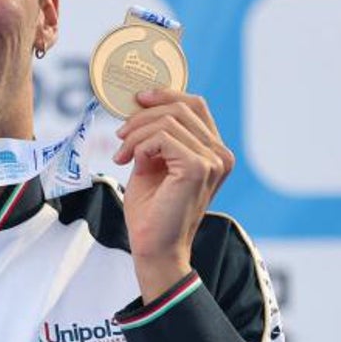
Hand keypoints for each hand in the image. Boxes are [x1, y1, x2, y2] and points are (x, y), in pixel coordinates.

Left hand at [112, 88, 234, 302]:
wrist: (153, 247)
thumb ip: (156, 136)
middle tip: (120, 136)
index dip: (166, 94)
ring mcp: (213, 161)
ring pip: (168, 120)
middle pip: (181, 107)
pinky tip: (132, 163)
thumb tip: (141, 104)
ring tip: (121, 154)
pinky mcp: (198, 168)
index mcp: (213, 152)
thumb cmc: (151, 210)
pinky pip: (162, 137)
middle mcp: (220, 155)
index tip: (137, 100)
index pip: (195, 105)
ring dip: (136, 134)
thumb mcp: (153, 163)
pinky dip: (140, 146)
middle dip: (143, 116)